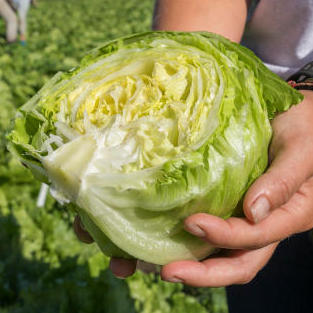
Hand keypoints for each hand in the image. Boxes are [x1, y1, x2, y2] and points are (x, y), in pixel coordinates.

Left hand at [74, 90, 312, 284]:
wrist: (298, 119)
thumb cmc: (305, 129)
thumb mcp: (300, 151)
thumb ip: (282, 181)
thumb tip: (253, 212)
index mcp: (289, 215)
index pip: (256, 237)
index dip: (225, 236)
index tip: (192, 222)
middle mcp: (267, 224)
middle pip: (239, 262)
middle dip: (204, 273)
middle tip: (167, 271)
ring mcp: (249, 218)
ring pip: (225, 253)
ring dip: (194, 264)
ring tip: (157, 264)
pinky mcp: (234, 205)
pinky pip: (215, 231)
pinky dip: (192, 241)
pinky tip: (166, 237)